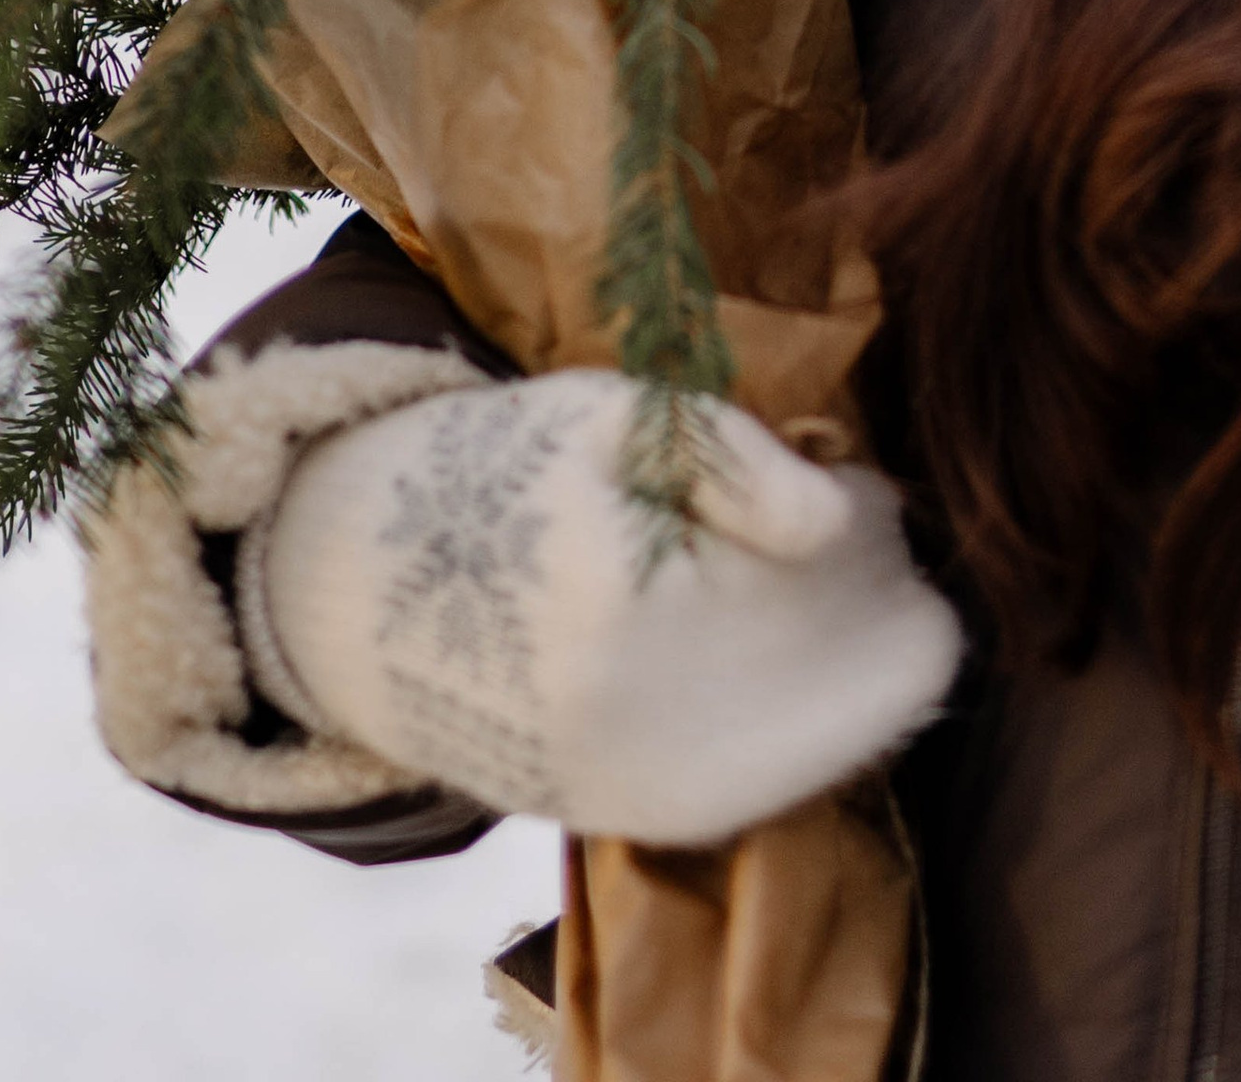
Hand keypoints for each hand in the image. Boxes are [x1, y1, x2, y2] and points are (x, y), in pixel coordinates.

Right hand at [244, 371, 961, 844]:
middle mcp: (640, 730)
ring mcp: (643, 796)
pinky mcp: (641, 825)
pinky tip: (770, 646)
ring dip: (855, 657)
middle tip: (830, 528)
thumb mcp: (606, 416)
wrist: (365, 595)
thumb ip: (734, 457)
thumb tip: (843, 519)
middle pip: (867, 668)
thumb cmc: (497, 471)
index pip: (842, 569)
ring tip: (794, 582)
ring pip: (844, 735)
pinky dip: (807, 711)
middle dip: (875, 591)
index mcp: (624, 606)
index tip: (840, 477)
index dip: (872, 513)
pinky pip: (785, 775)